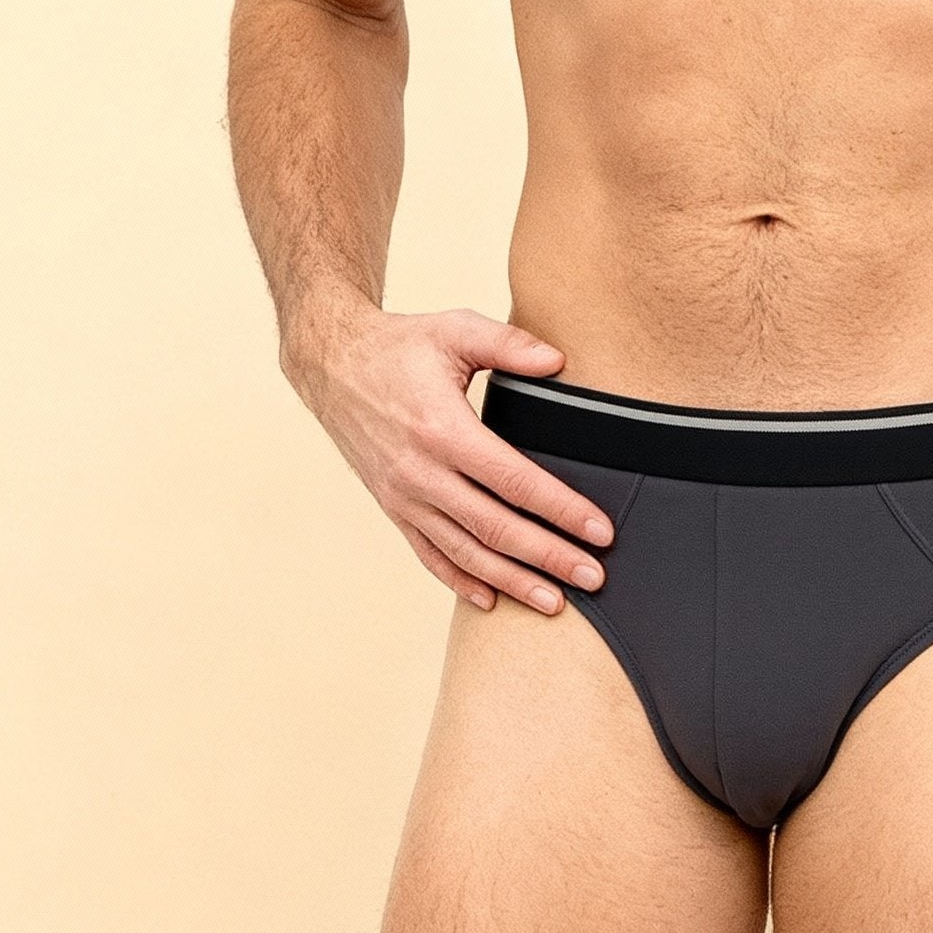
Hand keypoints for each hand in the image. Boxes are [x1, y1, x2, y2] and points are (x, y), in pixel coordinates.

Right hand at [290, 304, 614, 613]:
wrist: (331, 365)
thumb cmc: (399, 347)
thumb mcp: (453, 330)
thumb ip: (508, 344)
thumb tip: (557, 361)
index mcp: (442, 429)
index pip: (514, 481)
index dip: (562, 511)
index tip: (600, 533)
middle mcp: (420, 472)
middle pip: (495, 528)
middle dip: (549, 558)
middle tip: (593, 579)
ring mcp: (403, 497)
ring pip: (464, 552)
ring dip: (511, 581)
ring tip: (554, 602)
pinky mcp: (393, 508)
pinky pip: (429, 554)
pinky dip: (460, 581)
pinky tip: (491, 600)